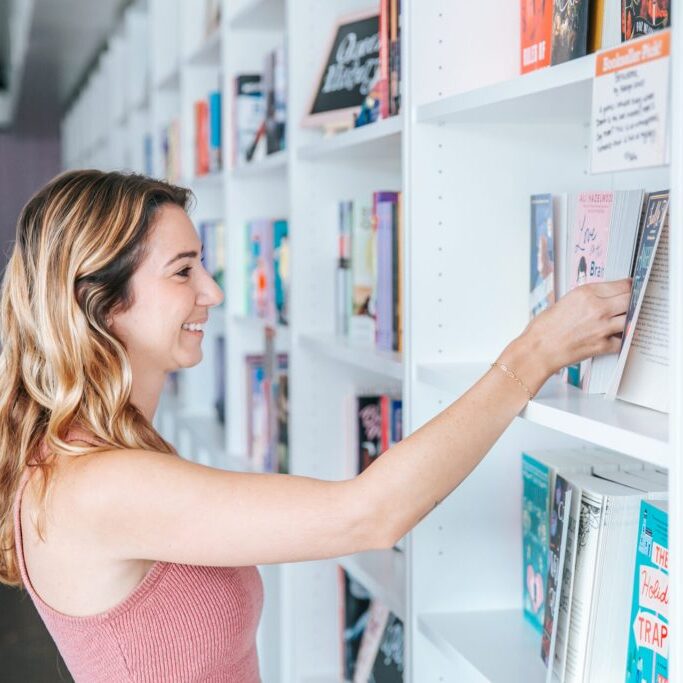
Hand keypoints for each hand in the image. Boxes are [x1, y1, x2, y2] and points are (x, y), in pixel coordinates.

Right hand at [495, 279, 631, 396]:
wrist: (538, 349)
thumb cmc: (543, 328)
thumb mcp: (562, 301)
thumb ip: (584, 297)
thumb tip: (598, 295)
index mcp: (586, 293)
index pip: (621, 285)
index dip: (628, 286)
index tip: (629, 288)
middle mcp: (597, 308)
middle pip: (630, 299)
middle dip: (632, 300)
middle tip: (629, 302)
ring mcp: (602, 327)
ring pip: (631, 318)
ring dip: (628, 319)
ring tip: (622, 320)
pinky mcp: (602, 345)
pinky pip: (622, 340)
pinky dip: (620, 339)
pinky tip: (614, 337)